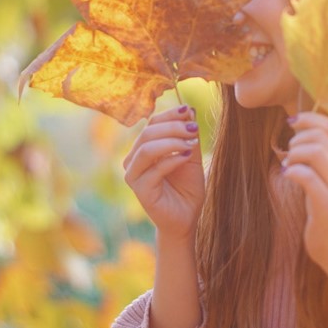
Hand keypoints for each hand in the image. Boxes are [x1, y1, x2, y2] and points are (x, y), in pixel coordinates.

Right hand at [123, 105, 203, 241]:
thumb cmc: (187, 188)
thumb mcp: (191, 156)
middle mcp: (134, 159)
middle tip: (194, 128)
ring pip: (147, 148)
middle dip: (173, 127)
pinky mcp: (140, 189)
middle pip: (148, 132)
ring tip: (192, 142)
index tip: (189, 111)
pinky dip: (172, 160)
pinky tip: (186, 157)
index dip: (169, 115)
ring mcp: (134, 175)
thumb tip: (189, 109)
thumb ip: (188, 135)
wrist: (186, 218)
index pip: (151, 123)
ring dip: (172, 141)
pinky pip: (154, 169)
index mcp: (143, 148)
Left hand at [281, 112, 327, 279]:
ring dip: (294, 153)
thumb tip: (303, 129)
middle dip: (298, 138)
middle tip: (290, 151)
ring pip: (315, 152)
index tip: (293, 121)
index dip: (311, 118)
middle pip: (322, 136)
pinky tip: (287, 175)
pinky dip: (291, 171)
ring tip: (288, 164)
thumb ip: (326, 157)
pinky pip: (306, 175)